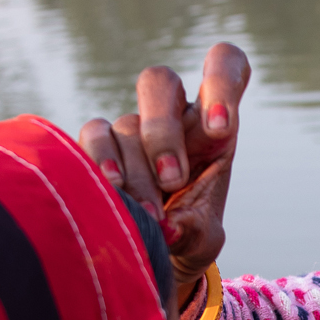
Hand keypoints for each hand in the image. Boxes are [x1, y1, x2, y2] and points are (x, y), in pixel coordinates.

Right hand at [79, 42, 250, 304]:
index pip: (225, 67)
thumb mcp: (202, 238)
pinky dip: (102, 160)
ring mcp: (133, 127)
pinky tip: (113, 188)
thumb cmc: (188, 234)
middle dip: (163, 130)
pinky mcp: (99, 144)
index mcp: (212, 126)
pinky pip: (94, 134)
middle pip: (159, 81)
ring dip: (137, 169)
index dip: (223, 81)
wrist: (156, 252)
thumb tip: (168, 228)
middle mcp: (172, 116)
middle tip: (173, 180)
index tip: (221, 127)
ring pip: (128, 123)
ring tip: (149, 212)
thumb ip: (194, 231)